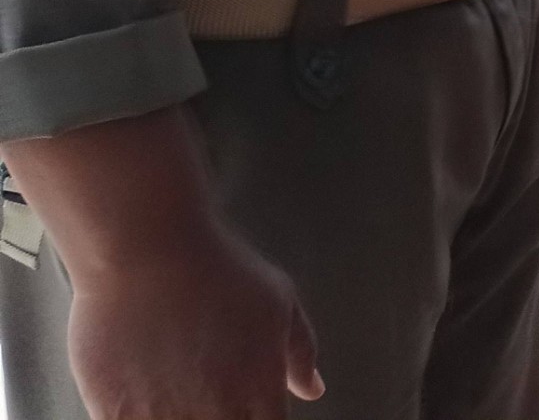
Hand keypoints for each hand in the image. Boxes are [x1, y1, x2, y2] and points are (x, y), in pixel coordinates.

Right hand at [64, 223, 322, 417]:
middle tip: (205, 390)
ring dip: (177, 416)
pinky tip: (140, 398)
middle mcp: (214, 416)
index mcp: (260, 396)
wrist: (148, 250)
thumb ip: (300, 353)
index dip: (257, 419)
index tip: (245, 406)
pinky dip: (134, 417)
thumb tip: (312, 389)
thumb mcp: (280, 302)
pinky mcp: (112, 413)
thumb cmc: (218, 269)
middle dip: (219, 418)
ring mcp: (161, 418)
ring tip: (173, 390)